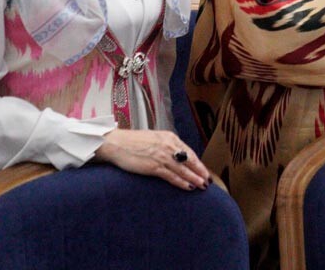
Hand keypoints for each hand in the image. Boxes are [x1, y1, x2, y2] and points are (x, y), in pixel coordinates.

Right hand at [94, 129, 210, 189]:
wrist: (116, 143)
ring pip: (183, 169)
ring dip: (194, 178)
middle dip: (200, 171)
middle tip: (208, 181)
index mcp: (170, 138)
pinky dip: (181, 182)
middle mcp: (169, 146)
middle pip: (190, 160)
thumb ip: (166, 146)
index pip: (189, 152)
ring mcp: (162, 156)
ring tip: (202, 186)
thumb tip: (176, 155)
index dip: (198, 163)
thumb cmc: (132, 142)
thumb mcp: (154, 139)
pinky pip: (171, 176)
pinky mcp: (153, 166)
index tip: (204, 171)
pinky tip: (188, 187)